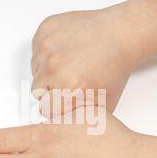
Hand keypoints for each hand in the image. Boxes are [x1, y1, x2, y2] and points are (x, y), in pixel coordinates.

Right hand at [31, 2, 146, 113]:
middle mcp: (55, 68)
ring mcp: (48, 47)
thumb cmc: (114, 67)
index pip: (45, 109)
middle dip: (50, 89)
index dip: (57, 106)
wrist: (121, 34)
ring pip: (35, 69)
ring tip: (70, 64)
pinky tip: (66, 51)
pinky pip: (36, 49)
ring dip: (48, 70)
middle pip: (37, 90)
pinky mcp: (45, 30)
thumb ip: (80, 118)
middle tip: (69, 81)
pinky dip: (47, 52)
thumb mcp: (103, 104)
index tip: (67, 99)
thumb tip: (65, 127)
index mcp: (69, 89)